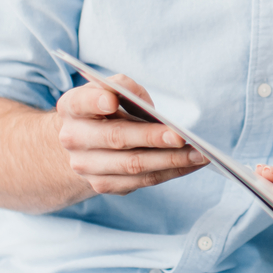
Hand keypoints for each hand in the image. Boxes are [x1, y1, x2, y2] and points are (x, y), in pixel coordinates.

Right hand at [55, 77, 207, 195]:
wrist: (81, 142)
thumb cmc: (102, 108)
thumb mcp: (107, 88)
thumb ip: (123, 87)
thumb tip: (148, 106)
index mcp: (72, 108)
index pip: (81, 102)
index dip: (95, 101)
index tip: (112, 100)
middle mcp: (74, 139)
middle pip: (116, 139)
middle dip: (151, 138)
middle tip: (181, 137)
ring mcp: (87, 167)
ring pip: (134, 166)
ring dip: (171, 161)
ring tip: (200, 155)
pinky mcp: (104, 185)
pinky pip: (143, 181)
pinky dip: (171, 172)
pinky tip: (192, 165)